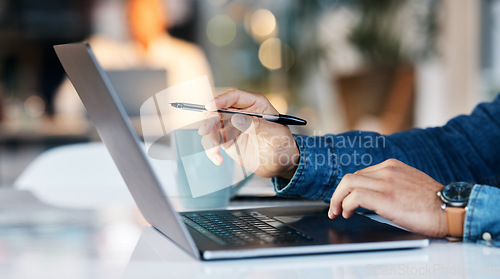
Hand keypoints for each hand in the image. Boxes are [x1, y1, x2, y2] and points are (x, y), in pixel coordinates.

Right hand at [198, 89, 298, 178]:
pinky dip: (211, 149)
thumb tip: (237, 118)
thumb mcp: (276, 136)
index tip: (210, 106)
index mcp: (256, 105)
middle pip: (218, 109)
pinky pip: (213, 141)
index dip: (221, 100)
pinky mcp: (227, 139)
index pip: (235, 96)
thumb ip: (258, 126)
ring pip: (212, 125)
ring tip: (215, 151)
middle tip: (205, 131)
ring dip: (209, 137)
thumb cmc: (283, 146)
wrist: (281, 165)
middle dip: (209, 119)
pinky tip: (218, 159)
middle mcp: (241, 112)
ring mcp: (232, 126)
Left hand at [328, 159, 446, 237]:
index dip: (349, 188)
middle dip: (338, 193)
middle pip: (350, 177)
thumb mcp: (409, 184)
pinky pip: (355, 197)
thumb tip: (372, 198)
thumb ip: (391, 185)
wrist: (450, 209)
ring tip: (337, 212)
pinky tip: (348, 214)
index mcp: (392, 166)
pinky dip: (346, 205)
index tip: (344, 199)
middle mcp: (387, 170)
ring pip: (348, 183)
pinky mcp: (385, 197)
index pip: (360, 174)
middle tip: (334, 208)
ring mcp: (386, 182)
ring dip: (337, 199)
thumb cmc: (433, 203)